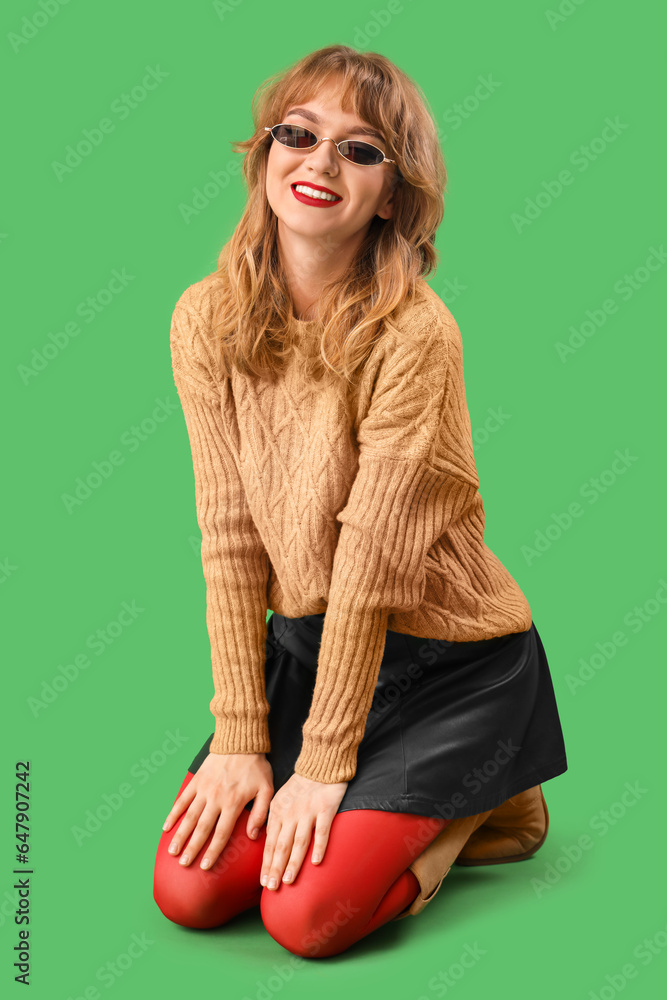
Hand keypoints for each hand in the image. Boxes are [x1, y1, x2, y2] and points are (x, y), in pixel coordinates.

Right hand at [162, 752, 273, 869]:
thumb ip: (260, 813)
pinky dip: (173, 813)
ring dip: (180, 835)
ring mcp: (204, 790)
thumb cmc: (256, 766)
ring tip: (173, 851)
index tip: (205, 867)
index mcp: (233, 803)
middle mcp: (216, 799)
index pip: (221, 833)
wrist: (240, 741)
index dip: (213, 851)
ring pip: (189, 816)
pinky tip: (166, 827)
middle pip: (202, 829)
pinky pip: (182, 800)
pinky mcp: (196, 781)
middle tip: (184, 864)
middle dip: (192, 848)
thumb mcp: (266, 789)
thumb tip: (252, 836)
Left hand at [260, 772, 347, 889]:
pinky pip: (322, 830)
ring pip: (299, 842)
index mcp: (278, 811)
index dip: (266, 863)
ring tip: (288, 880)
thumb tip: (264, 840)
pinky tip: (316, 862)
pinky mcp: (326, 808)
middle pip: (281, 845)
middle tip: (272, 888)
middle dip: (275, 868)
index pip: (269, 842)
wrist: (321, 762)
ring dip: (293, 862)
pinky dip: (319, 846)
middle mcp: (291, 813)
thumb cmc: (300, 784)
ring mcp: (308, 811)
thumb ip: (273, 819)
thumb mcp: (280, 798)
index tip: (263, 882)